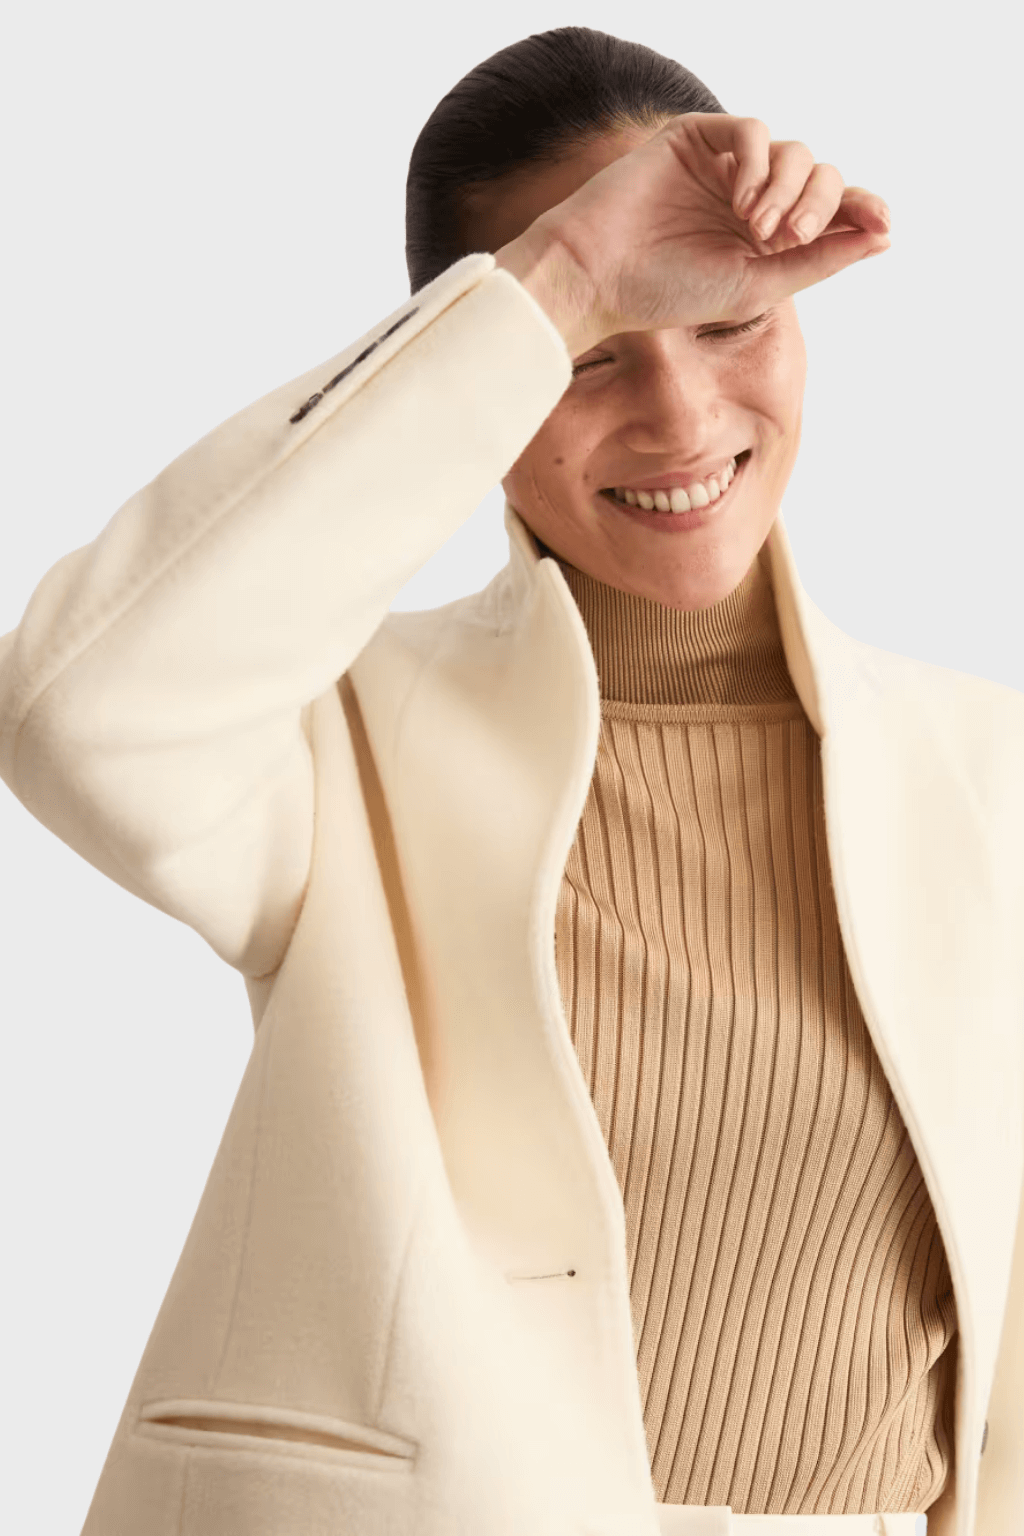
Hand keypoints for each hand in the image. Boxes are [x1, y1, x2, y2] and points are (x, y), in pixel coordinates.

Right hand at [495, 114, 891, 355]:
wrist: (597, 276)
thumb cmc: (666, 292)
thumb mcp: (756, 286)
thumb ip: (818, 260)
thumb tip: (884, 236)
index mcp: (766, 237)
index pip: (831, 212)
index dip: (863, 210)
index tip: (884, 224)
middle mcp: (751, 198)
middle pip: (821, 177)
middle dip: (818, 205)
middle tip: (789, 238)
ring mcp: (724, 168)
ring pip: (793, 152)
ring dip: (788, 189)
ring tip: (758, 228)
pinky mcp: (695, 139)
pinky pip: (750, 131)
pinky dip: (756, 162)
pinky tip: (740, 201)